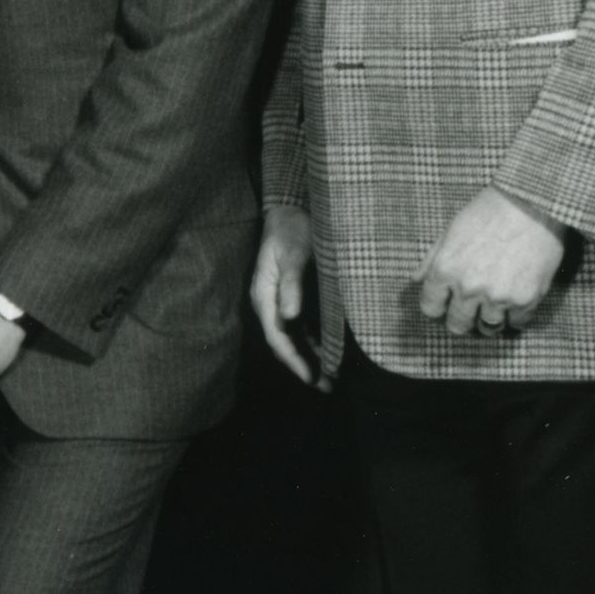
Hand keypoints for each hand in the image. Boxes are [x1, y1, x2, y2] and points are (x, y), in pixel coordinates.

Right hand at [251, 205, 322, 388]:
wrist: (291, 208)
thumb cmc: (292, 228)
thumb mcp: (293, 252)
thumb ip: (291, 282)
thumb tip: (290, 316)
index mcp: (264, 294)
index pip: (276, 336)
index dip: (293, 360)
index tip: (311, 377)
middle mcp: (269, 302)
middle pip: (283, 342)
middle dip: (303, 366)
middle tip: (326, 385)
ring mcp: (280, 300)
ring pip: (293, 337)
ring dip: (310, 356)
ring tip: (330, 376)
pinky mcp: (292, 295)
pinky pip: (300, 326)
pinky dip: (313, 341)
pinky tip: (328, 351)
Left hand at [416, 188, 566, 339]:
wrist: (533, 202)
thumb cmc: (490, 211)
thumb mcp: (451, 230)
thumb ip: (431, 259)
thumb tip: (416, 280)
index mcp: (445, 270)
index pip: (430, 309)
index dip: (438, 306)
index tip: (447, 303)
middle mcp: (468, 288)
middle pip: (457, 325)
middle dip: (462, 318)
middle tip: (472, 309)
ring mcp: (498, 296)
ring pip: (488, 329)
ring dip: (490, 320)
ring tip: (496, 305)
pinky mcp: (526, 299)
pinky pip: (517, 323)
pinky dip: (516, 316)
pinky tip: (516, 300)